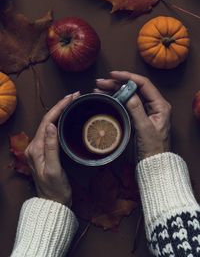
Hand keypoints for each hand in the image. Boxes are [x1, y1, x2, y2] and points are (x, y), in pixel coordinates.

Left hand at [25, 92, 79, 206]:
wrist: (54, 203)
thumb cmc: (55, 189)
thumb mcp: (53, 169)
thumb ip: (51, 148)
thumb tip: (51, 125)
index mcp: (36, 148)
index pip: (47, 121)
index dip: (59, 107)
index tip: (72, 97)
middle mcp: (35, 145)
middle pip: (47, 120)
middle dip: (60, 106)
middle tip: (75, 96)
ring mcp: (40, 148)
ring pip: (50, 124)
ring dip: (60, 111)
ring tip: (72, 102)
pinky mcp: (46, 151)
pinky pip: (52, 131)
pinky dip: (61, 120)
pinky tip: (68, 117)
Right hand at [95, 71, 170, 159]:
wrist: (153, 163)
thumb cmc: (153, 148)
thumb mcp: (144, 128)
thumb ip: (136, 109)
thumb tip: (127, 92)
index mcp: (160, 105)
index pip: (144, 84)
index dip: (128, 77)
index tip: (114, 75)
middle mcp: (153, 105)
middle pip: (134, 88)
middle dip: (117, 83)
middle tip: (101, 83)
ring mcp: (145, 110)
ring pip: (129, 94)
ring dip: (114, 90)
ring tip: (99, 88)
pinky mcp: (138, 116)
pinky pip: (126, 103)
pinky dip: (115, 99)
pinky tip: (105, 97)